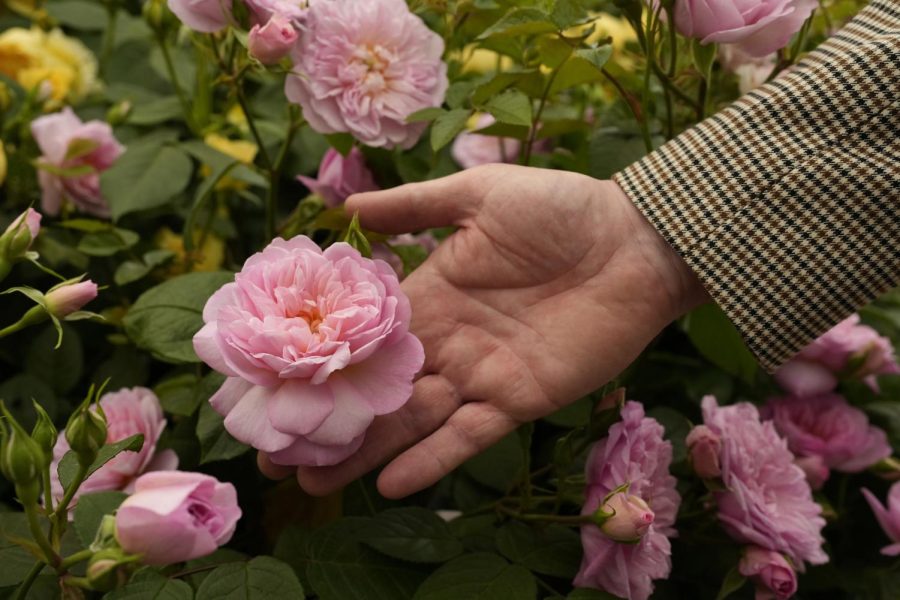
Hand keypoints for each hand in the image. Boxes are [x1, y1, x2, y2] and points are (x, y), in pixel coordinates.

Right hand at [260, 164, 706, 497]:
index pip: (362, 335)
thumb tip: (343, 208)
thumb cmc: (561, 209)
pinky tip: (389, 485)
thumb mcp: (478, 195)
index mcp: (429, 292)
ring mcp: (480, 374)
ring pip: (411, 421)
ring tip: (312, 482)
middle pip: (376, 389)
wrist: (637, 242)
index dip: (318, 360)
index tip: (268, 386)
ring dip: (365, 452)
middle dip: (328, 420)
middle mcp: (446, 340)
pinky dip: (432, 460)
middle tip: (274, 455)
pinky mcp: (518, 399)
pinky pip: (468, 436)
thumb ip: (413, 207)